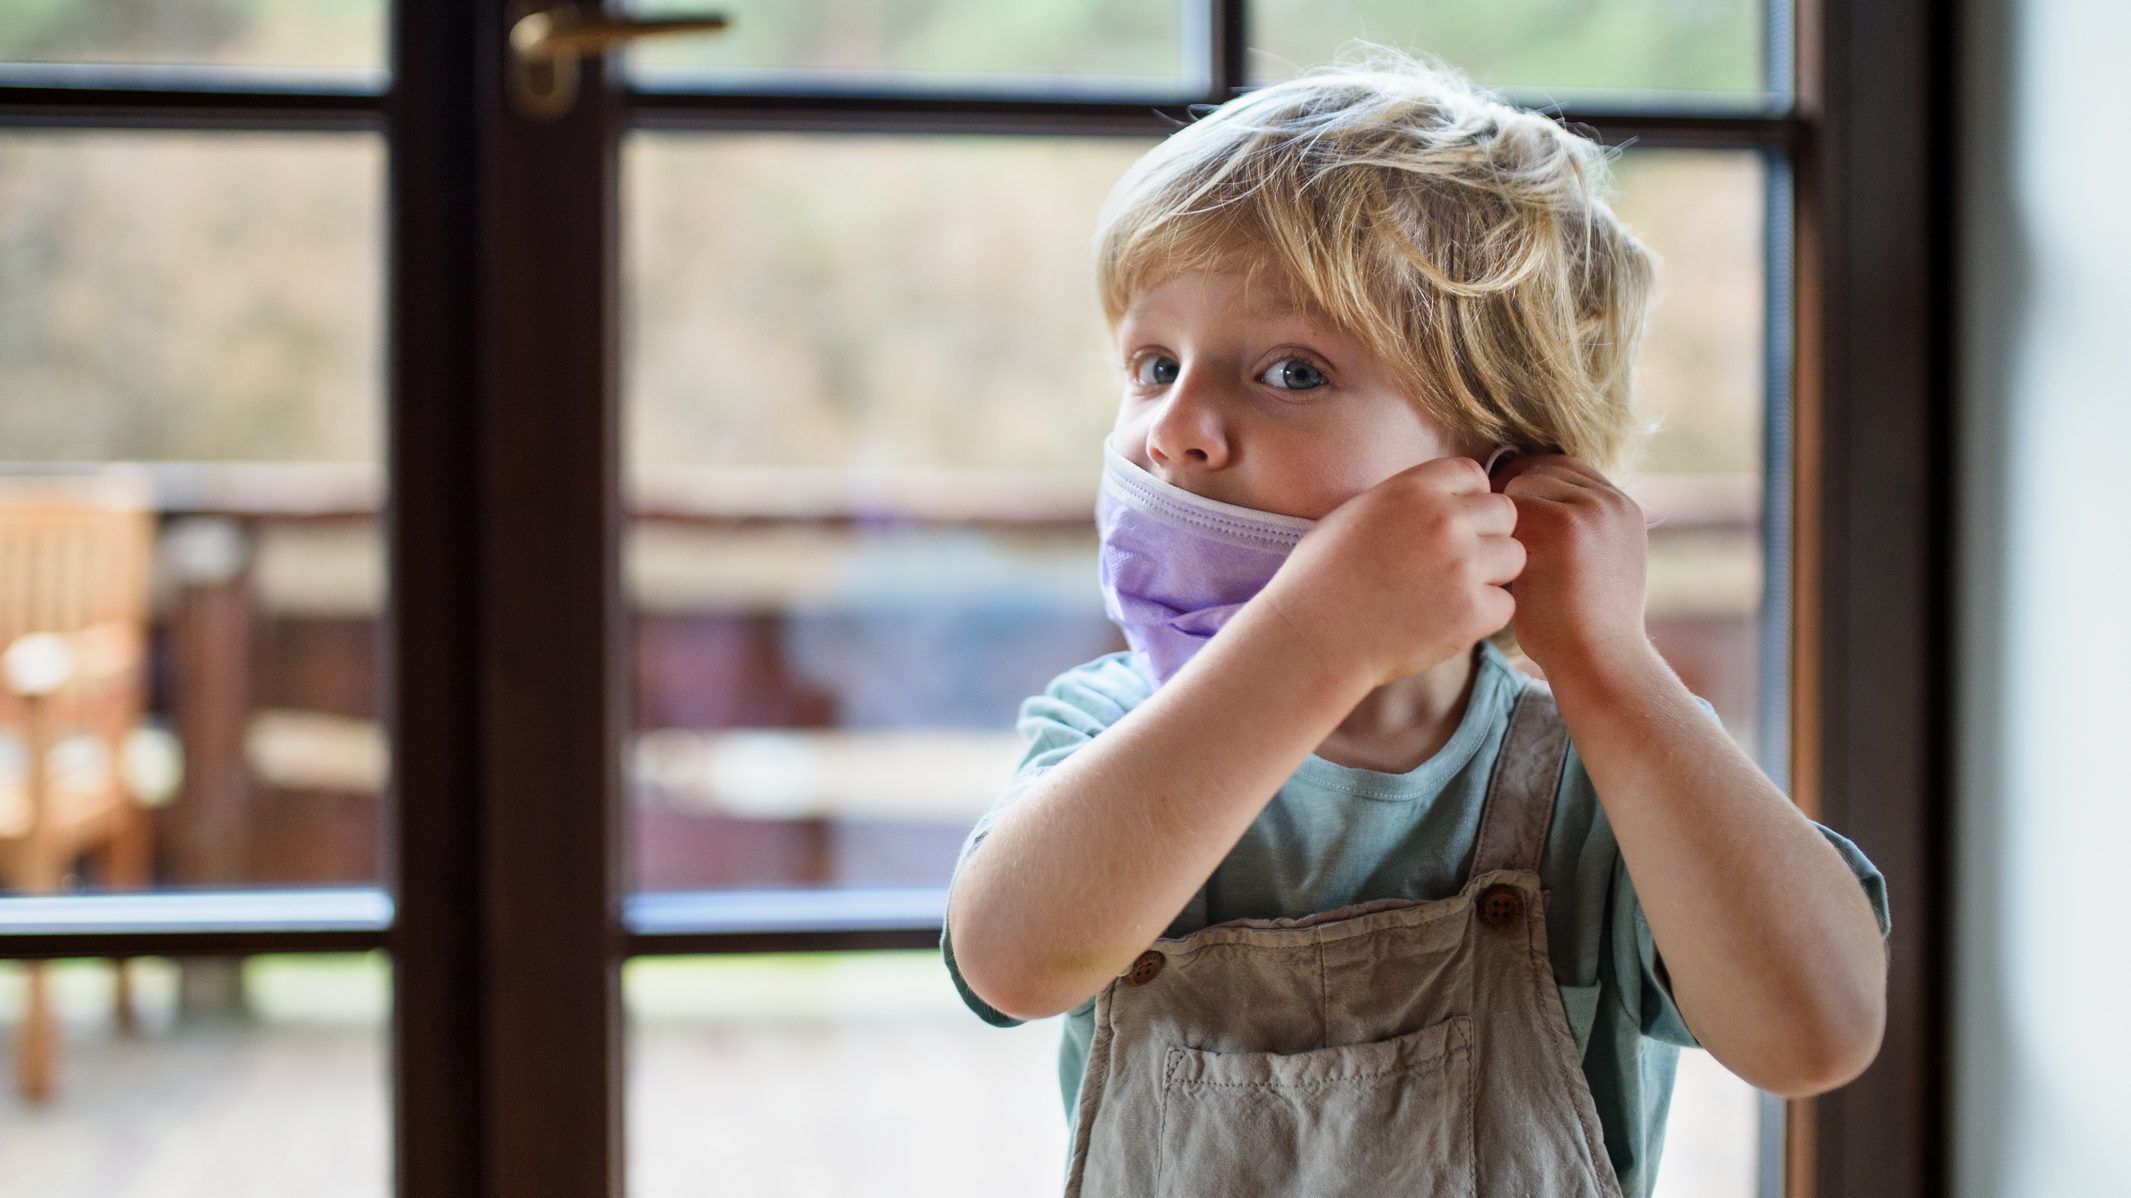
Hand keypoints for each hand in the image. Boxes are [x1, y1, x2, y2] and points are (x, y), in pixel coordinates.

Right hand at [1255, 455, 1524, 688]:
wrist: (1312, 637)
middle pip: (1504, 513)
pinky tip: (1447, 621)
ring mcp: (1462, 566)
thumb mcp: (1355, 513)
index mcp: (1413, 489)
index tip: (1450, 524)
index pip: (1473, 475)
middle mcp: (1444, 520)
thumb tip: (1441, 499)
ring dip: (1491, 574)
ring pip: (1513, 557)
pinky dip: (1483, 616)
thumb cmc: (1320, 578)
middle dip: (1487, 535)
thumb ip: (1405, 500)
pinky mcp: (1472, 612)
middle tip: (1456, 563)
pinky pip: (1505, 604)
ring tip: (1453, 593)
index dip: (1466, 500)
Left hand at [1489, 452, 1650, 675]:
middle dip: (1510, 490)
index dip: (1527, 482)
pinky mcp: (1566, 525)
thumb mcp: (1590, 567)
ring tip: (1491, 546)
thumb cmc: (1580, 627)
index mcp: (1622, 508)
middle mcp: (1612, 502)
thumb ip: (1569, 532)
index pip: (1565, 470)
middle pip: (1543, 468)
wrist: (1598, 661)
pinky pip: (1511, 506)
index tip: (1498, 510)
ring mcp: (1592, 510)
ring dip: (1502, 512)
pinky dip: (1496, 530)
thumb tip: (1518, 511)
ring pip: (1523, 484)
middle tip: (1481, 521)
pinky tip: (1492, 557)